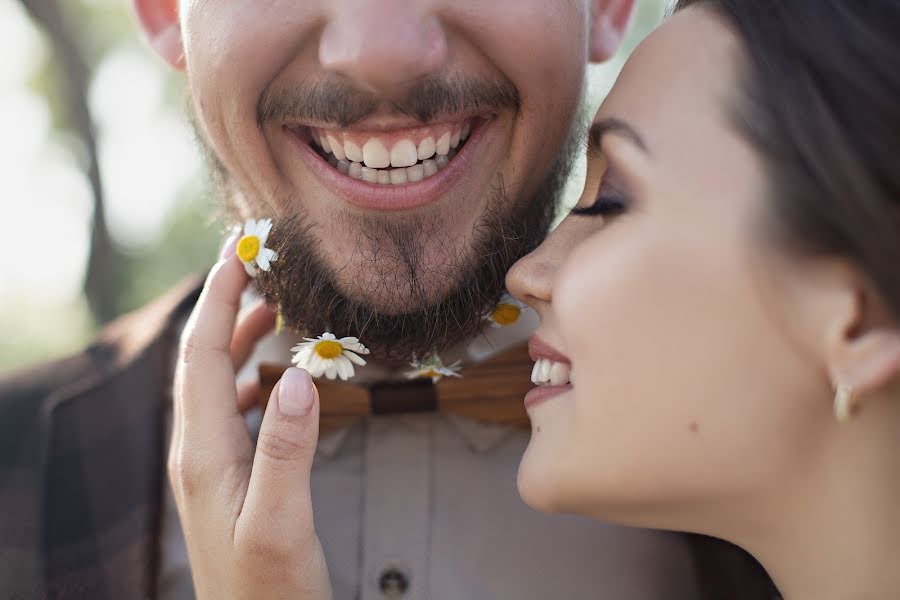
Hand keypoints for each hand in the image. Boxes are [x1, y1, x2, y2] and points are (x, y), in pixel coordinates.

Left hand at [169, 237, 331, 599]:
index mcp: (204, 452)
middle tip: (256, 262)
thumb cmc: (270, 591)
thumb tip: (298, 375)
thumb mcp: (281, 523)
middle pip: (200, 359)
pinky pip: (228, 409)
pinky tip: (270, 376)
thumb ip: (287, 450)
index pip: (201, 353)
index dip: (219, 297)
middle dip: (223, 304)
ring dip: (234, 337)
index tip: (241, 250)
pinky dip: (246, 374)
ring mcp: (207, 465)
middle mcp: (196, 451)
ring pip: (213, 381)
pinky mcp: (223, 478)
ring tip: (268, 305)